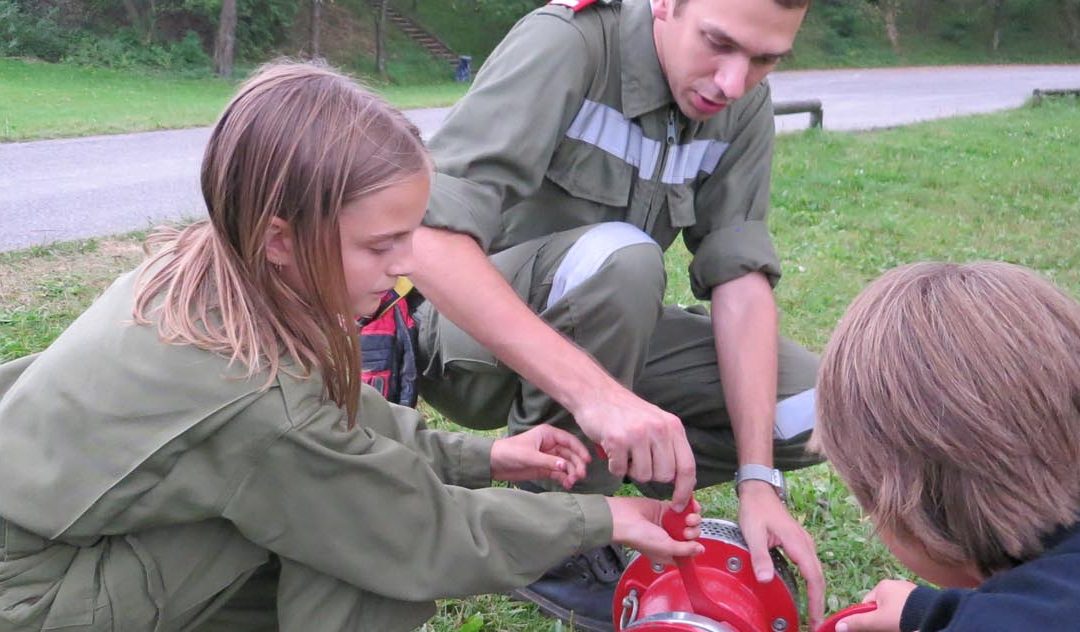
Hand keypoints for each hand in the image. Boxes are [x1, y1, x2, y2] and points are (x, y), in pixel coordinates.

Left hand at [490, 424, 590, 488]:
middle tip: (580, 476)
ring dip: (571, 473)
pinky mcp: (544, 469)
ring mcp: (548, 457)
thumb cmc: (510, 452)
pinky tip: (567, 485)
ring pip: (566, 465)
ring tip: (572, 482)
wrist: (494, 463)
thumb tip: (566, 466)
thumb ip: (548, 461)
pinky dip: (564, 478)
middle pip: (570, 454)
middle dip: (576, 464)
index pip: (569, 441)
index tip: (587, 461)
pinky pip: (559, 473)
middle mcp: (551, 445)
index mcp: (548, 434)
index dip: (580, 450)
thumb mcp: (529, 456)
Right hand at [573, 383, 696, 509]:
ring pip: (643, 475)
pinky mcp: (617, 440)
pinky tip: (611, 450)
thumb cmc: (625, 412)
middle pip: (664, 475)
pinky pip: (619, 471)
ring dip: (630, 470)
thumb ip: (670, 446)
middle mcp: (659, 429)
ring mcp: (638, 434)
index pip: (687, 466)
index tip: (679, 504)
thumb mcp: (656, 422)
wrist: (595, 393)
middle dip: (650, 474)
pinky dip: (614, 466)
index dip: (684, 490)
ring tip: (624, 452)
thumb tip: (681, 480)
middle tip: (637, 460)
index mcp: (673, 426)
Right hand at [606, 497, 703, 565]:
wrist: (624, 517)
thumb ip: (685, 550)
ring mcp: (669, 523)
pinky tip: (691, 507)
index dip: (694, 547)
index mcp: (669, 553)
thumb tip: (700, 550)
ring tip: (686, 518)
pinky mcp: (667, 509)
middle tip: (685, 530)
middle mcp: (670, 539)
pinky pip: (684, 508)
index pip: (689, 552)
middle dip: (693, 532)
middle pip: (692, 536)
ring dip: (693, 519)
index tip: (694, 544)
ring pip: (690, 521)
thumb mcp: (666, 548)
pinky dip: (691, 507)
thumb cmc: (638, 536)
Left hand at [737, 482, 825, 629]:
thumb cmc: (755, 509)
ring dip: (816, 593)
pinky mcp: (800, 543)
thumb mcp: (752, 533)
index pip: (813, 576)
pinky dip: (812, 582)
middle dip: (819, 601)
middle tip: (815, 623)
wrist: (758, 490)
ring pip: (816, 572)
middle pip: (818, 577)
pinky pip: (810, 566)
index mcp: (797, 542)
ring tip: (813, 613)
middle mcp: (805, 543)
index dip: (816, 599)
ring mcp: (804, 543)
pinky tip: (808, 592)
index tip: (816, 618)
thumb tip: (766, 580)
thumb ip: (760, 556)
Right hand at [835, 580, 914, 631]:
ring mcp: (911, 592)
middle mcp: (896, 584)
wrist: (934, 615)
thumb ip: (857, 623)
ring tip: (899, 628)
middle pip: (881, 607)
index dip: (867, 618)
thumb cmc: (902, 615)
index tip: (872, 628)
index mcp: (882, 586)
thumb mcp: (876, 621)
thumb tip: (838, 626)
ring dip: (894, 620)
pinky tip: (909, 625)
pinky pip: (908, 609)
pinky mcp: (922, 600)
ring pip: (895, 609)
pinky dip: (907, 618)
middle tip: (885, 629)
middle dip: (881, 620)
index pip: (867, 603)